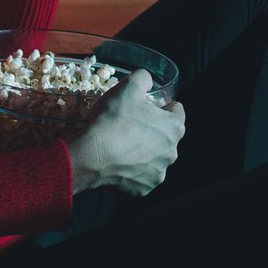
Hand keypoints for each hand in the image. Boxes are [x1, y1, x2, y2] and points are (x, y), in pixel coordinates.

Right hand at [64, 70, 184, 196]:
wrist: (91, 156)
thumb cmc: (113, 120)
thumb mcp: (128, 86)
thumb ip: (144, 78)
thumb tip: (147, 81)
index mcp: (174, 128)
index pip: (177, 111)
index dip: (162, 106)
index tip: (148, 106)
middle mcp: (172, 153)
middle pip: (165, 136)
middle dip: (152, 129)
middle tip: (130, 124)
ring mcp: (158, 173)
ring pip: (154, 157)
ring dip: (143, 151)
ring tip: (122, 144)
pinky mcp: (144, 189)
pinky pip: (141, 175)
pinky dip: (133, 169)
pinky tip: (118, 162)